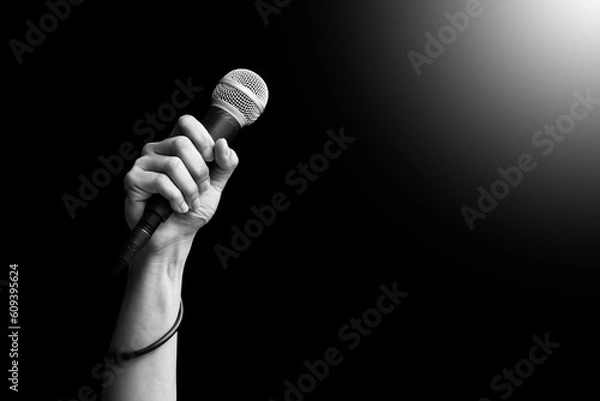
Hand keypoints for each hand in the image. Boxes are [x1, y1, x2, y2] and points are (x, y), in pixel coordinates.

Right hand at [124, 115, 238, 254]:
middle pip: (182, 144)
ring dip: (189, 189)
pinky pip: (161, 181)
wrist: (176, 235)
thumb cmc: (192, 208)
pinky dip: (176, 198)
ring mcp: (143, 163)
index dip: (202, 138)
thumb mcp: (216, 184)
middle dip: (200, 172)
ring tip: (190, 202)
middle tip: (201, 190)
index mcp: (176, 145)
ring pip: (174, 164)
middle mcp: (158, 150)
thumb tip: (222, 144)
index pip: (186, 122)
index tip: (210, 158)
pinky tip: (178, 207)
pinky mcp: (133, 179)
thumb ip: (225, 164)